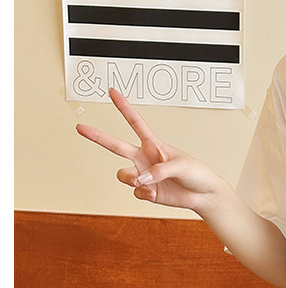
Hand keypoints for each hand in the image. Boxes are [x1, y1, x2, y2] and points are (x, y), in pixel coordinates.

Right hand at [76, 89, 221, 210]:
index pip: (135, 122)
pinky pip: (135, 192)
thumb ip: (159, 170)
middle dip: (97, 136)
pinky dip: (144, 193)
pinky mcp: (146, 191)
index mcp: (154, 144)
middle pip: (115, 145)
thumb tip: (141, 179)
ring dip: (131, 178)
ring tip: (145, 182)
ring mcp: (144, 175)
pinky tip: (156, 193)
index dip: (123, 107)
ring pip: (123, 174)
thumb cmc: (196, 173)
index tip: (113, 92)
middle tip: (80, 128)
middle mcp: (144, 158)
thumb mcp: (181, 165)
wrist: (203, 195)